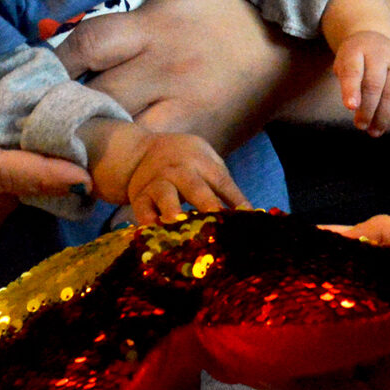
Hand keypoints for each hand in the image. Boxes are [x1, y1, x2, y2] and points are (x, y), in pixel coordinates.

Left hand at [56, 0, 309, 147]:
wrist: (286, 55)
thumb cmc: (226, 11)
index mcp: (155, 28)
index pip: (87, 45)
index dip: (51, 61)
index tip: (30, 72)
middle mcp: (165, 72)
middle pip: (94, 97)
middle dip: (61, 106)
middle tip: (32, 114)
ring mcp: (183, 111)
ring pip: (119, 135)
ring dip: (89, 139)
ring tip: (61, 141)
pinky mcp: (198, 140)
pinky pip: (153, 158)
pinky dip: (127, 164)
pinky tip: (105, 166)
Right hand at [124, 132, 251, 223]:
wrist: (142, 152)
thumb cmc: (186, 162)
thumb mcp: (207, 164)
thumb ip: (225, 188)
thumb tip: (250, 214)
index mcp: (201, 162)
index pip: (222, 181)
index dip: (236, 198)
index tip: (248, 216)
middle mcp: (179, 171)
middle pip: (194, 187)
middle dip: (206, 204)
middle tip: (217, 222)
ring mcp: (158, 183)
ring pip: (164, 195)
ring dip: (172, 210)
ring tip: (178, 224)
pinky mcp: (139, 197)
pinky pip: (142, 211)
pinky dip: (147, 224)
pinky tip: (154, 237)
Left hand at [333, 31, 389, 134]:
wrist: (377, 40)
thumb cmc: (356, 59)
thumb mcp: (343, 64)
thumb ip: (347, 83)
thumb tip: (353, 107)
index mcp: (358, 49)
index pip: (353, 70)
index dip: (351, 90)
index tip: (350, 107)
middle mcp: (381, 53)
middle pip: (375, 84)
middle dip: (368, 110)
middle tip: (361, 126)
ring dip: (384, 116)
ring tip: (374, 131)